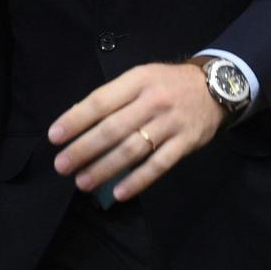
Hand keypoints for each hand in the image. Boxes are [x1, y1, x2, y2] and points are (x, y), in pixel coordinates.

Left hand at [48, 62, 222, 201]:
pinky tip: (119, 192)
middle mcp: (153, 101)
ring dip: (105, 168)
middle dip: (84, 149)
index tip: (55, 136)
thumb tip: (78, 121)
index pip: (100, 101)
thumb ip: (115, 97)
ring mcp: (171, 123)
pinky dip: (138, 180)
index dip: (76, 119)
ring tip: (83, 181)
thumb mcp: (141, 77)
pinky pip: (159, 165)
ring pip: (133, 150)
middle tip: (62, 165)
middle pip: (113, 129)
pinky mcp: (185, 143)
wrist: (215, 87)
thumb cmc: (167, 84)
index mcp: (138, 80)